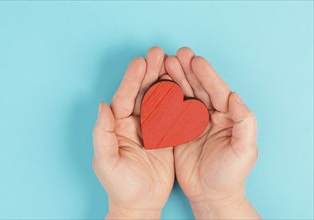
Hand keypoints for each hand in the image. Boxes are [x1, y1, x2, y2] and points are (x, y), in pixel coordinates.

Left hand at [92, 47, 173, 218]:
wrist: (139, 204)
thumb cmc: (119, 185)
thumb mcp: (106, 161)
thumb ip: (102, 133)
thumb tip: (102, 105)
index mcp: (116, 126)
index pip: (123, 98)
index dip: (131, 80)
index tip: (140, 63)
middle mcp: (131, 123)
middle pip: (140, 93)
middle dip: (148, 73)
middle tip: (157, 52)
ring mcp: (149, 128)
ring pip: (156, 99)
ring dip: (163, 80)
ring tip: (171, 61)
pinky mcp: (164, 136)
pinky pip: (170, 114)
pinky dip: (176, 99)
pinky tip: (184, 85)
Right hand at [164, 47, 259, 218]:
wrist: (211, 195)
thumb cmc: (231, 175)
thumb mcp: (245, 150)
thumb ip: (245, 122)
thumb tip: (235, 96)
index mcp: (227, 116)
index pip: (217, 91)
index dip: (207, 75)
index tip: (195, 60)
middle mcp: (209, 115)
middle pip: (198, 88)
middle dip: (187, 70)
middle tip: (176, 54)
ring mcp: (192, 122)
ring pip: (182, 95)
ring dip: (174, 79)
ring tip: (164, 63)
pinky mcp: (177, 131)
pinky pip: (169, 111)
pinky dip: (162, 98)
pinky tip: (154, 86)